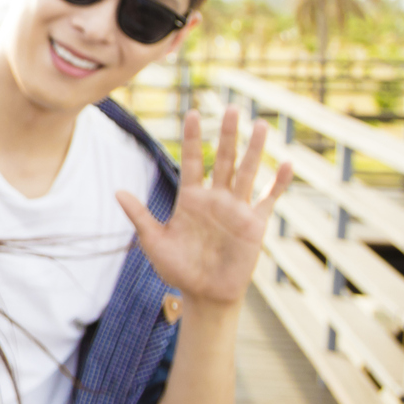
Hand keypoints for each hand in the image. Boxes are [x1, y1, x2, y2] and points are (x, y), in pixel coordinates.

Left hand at [116, 106, 292, 307]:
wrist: (204, 294)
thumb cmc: (177, 269)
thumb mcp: (154, 241)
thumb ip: (140, 216)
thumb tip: (117, 192)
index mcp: (191, 199)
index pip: (193, 161)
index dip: (193, 138)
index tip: (193, 113)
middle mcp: (216, 198)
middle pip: (224, 160)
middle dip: (227, 135)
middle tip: (230, 108)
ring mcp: (237, 209)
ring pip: (248, 172)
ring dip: (254, 149)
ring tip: (260, 124)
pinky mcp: (254, 224)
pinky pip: (269, 199)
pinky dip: (278, 183)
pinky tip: (287, 164)